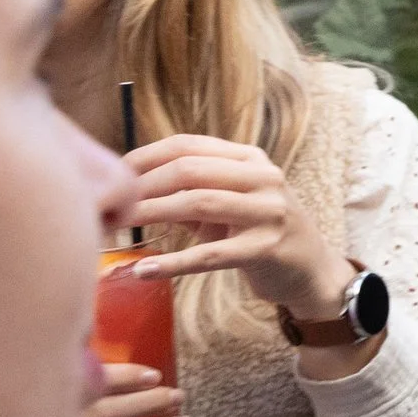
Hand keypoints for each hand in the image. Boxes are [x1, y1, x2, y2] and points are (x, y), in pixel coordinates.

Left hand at [126, 136, 352, 322]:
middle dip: (141, 187)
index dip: (144, 158)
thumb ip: (188, 190)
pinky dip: (173, 263)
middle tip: (108, 206)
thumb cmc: (258, 231)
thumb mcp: (229, 202)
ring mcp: (269, 211)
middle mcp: (264, 177)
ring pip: (198, 203)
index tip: (112, 177)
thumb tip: (127, 186)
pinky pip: (210, 255)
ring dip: (150, 215)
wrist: (309, 268)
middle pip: (189, 170)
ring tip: (117, 229)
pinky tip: (145, 271)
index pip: (188, 145)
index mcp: (250, 159)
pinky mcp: (267, 248)